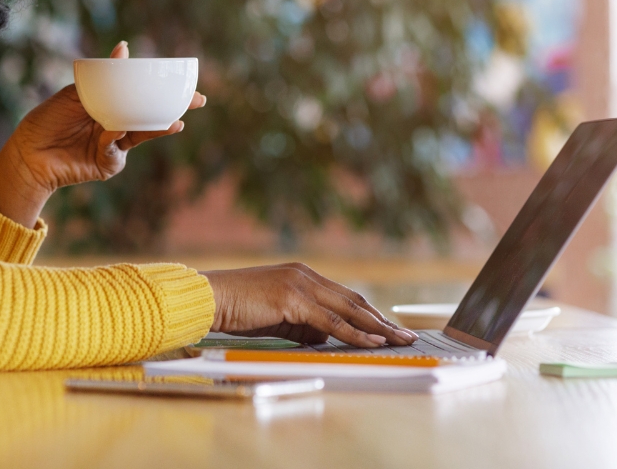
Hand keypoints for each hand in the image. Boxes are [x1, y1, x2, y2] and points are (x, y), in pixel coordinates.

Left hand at [0, 41, 206, 225]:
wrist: (27, 153)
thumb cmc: (48, 119)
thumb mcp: (76, 92)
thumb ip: (104, 76)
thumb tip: (125, 48)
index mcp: (111, 105)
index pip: (142, 94)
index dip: (163, 88)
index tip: (186, 80)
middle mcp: (117, 124)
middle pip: (150, 114)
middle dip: (175, 107)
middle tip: (198, 100)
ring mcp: (114, 145)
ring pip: (141, 133)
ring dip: (159, 126)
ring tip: (176, 122)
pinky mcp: (107, 164)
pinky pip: (117, 149)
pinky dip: (114, 137)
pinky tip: (110, 131)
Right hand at [202, 263, 417, 347]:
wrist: (209, 298)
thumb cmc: (237, 310)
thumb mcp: (277, 318)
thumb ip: (303, 324)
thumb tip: (328, 338)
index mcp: (302, 276)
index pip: (345, 296)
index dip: (369, 313)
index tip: (389, 327)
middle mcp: (306, 275)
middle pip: (354, 300)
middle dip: (383, 320)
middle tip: (406, 334)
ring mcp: (300, 284)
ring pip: (349, 309)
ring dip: (378, 327)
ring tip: (399, 340)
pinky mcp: (293, 299)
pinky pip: (332, 321)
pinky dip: (355, 333)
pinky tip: (372, 342)